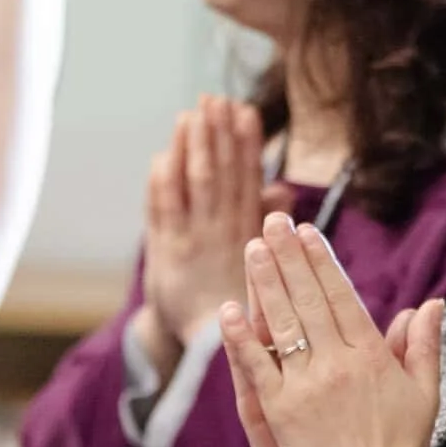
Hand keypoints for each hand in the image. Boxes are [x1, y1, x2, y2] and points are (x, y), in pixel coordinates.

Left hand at [133, 98, 284, 374]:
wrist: (203, 347)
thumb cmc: (235, 298)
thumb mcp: (262, 262)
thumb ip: (266, 221)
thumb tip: (282, 189)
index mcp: (249, 233)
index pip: (248, 179)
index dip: (247, 144)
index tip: (245, 110)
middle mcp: (222, 234)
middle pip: (220, 175)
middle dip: (217, 134)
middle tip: (215, 99)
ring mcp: (192, 242)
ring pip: (193, 187)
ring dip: (192, 148)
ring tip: (192, 113)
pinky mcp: (166, 254)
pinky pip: (163, 211)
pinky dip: (164, 182)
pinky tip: (165, 154)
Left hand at [218, 213, 442, 446]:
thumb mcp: (424, 393)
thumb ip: (423, 345)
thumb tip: (430, 303)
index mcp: (373, 356)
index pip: (342, 296)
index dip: (322, 261)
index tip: (307, 232)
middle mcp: (339, 364)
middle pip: (309, 299)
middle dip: (289, 257)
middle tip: (272, 223)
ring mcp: (307, 387)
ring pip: (282, 324)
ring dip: (265, 283)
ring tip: (252, 249)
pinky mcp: (281, 412)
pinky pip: (258, 367)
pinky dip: (242, 338)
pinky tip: (229, 310)